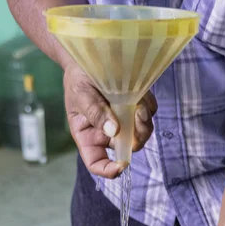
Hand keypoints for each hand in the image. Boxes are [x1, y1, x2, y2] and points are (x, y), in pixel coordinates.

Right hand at [64, 62, 156, 178]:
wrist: (87, 55)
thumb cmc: (77, 78)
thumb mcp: (80, 94)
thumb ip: (96, 112)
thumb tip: (113, 131)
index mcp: (89, 137)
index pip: (97, 163)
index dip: (108, 170)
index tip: (121, 166)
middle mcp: (107, 133)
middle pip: (127, 149)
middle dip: (137, 138)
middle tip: (138, 117)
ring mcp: (124, 121)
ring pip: (141, 134)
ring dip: (144, 123)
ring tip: (139, 106)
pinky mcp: (135, 108)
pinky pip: (148, 115)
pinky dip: (147, 108)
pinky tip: (140, 96)